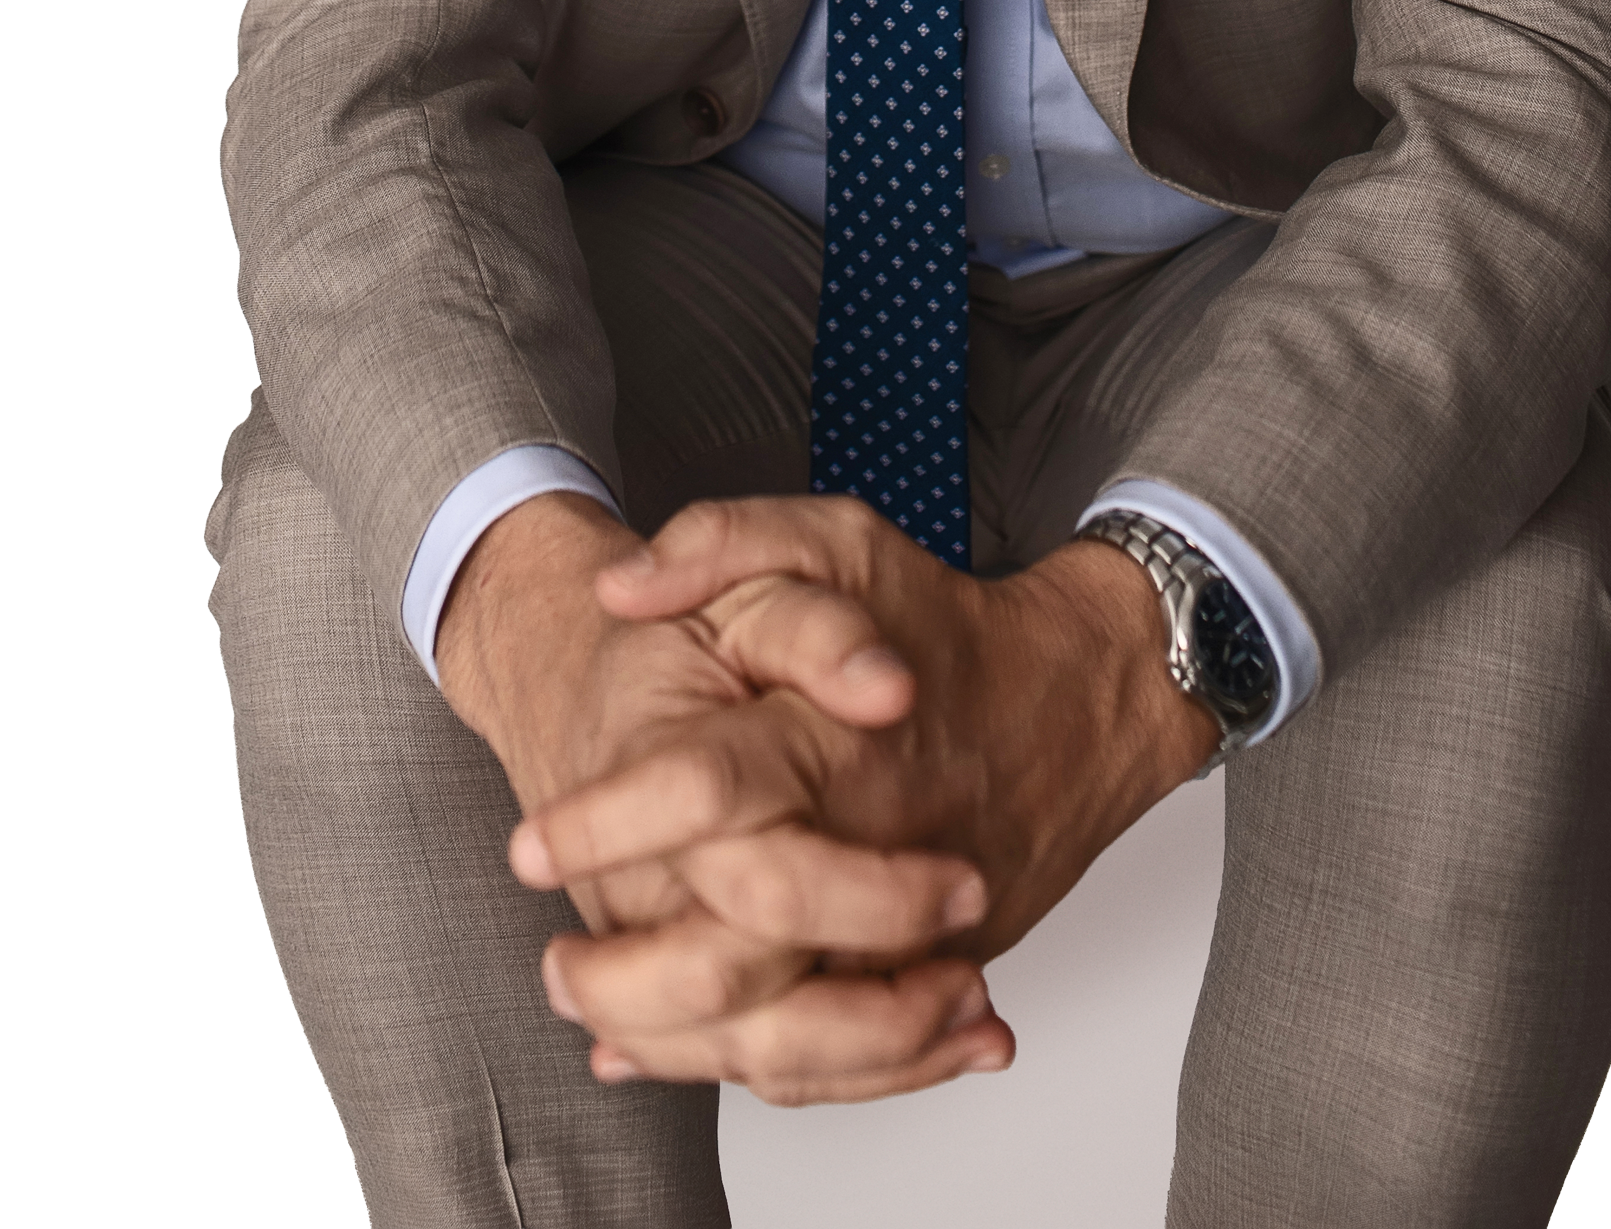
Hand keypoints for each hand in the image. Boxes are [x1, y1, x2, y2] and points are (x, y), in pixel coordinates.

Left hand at [509, 496, 1216, 1099]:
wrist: (1079, 698)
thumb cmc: (944, 619)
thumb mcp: (835, 538)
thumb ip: (722, 541)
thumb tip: (622, 587)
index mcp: (830, 737)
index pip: (705, 789)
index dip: (604, 821)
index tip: (531, 847)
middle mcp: (869, 845)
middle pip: (736, 956)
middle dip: (626, 980)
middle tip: (558, 967)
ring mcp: (907, 928)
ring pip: (785, 1038)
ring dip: (678, 1047)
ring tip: (602, 1025)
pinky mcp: (933, 972)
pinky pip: (845, 1058)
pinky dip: (764, 1072)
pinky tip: (687, 1053)